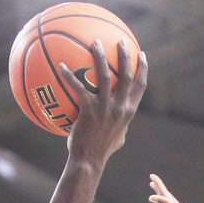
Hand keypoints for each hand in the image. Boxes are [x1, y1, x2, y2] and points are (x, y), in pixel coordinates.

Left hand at [59, 39, 147, 164]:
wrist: (89, 161)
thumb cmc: (101, 150)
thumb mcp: (118, 137)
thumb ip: (120, 124)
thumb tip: (120, 119)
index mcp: (128, 111)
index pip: (140, 85)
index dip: (142, 68)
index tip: (141, 54)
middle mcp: (120, 107)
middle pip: (128, 75)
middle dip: (126, 56)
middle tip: (120, 41)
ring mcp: (105, 108)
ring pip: (106, 75)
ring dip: (101, 57)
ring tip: (95, 43)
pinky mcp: (89, 110)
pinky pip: (79, 88)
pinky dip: (69, 75)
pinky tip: (61, 66)